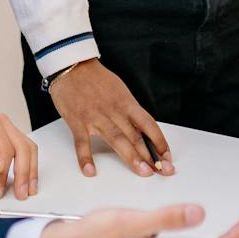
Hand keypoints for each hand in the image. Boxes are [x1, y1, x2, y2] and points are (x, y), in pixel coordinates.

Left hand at [0, 112, 37, 199]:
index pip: (5, 148)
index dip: (4, 172)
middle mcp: (1, 123)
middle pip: (22, 147)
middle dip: (23, 172)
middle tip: (20, 193)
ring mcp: (7, 132)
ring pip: (28, 149)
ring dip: (30, 171)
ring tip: (28, 190)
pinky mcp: (9, 142)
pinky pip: (25, 153)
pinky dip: (28, 168)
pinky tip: (27, 181)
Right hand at [47, 59, 173, 177]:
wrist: (72, 66)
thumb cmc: (96, 78)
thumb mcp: (119, 90)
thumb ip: (129, 110)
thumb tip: (142, 129)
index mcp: (126, 102)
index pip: (148, 124)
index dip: (160, 141)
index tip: (167, 155)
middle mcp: (114, 110)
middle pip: (136, 135)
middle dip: (151, 155)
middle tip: (162, 170)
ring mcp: (95, 117)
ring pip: (116, 139)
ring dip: (131, 157)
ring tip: (143, 171)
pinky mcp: (77, 121)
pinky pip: (82, 142)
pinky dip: (85, 157)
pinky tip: (90, 171)